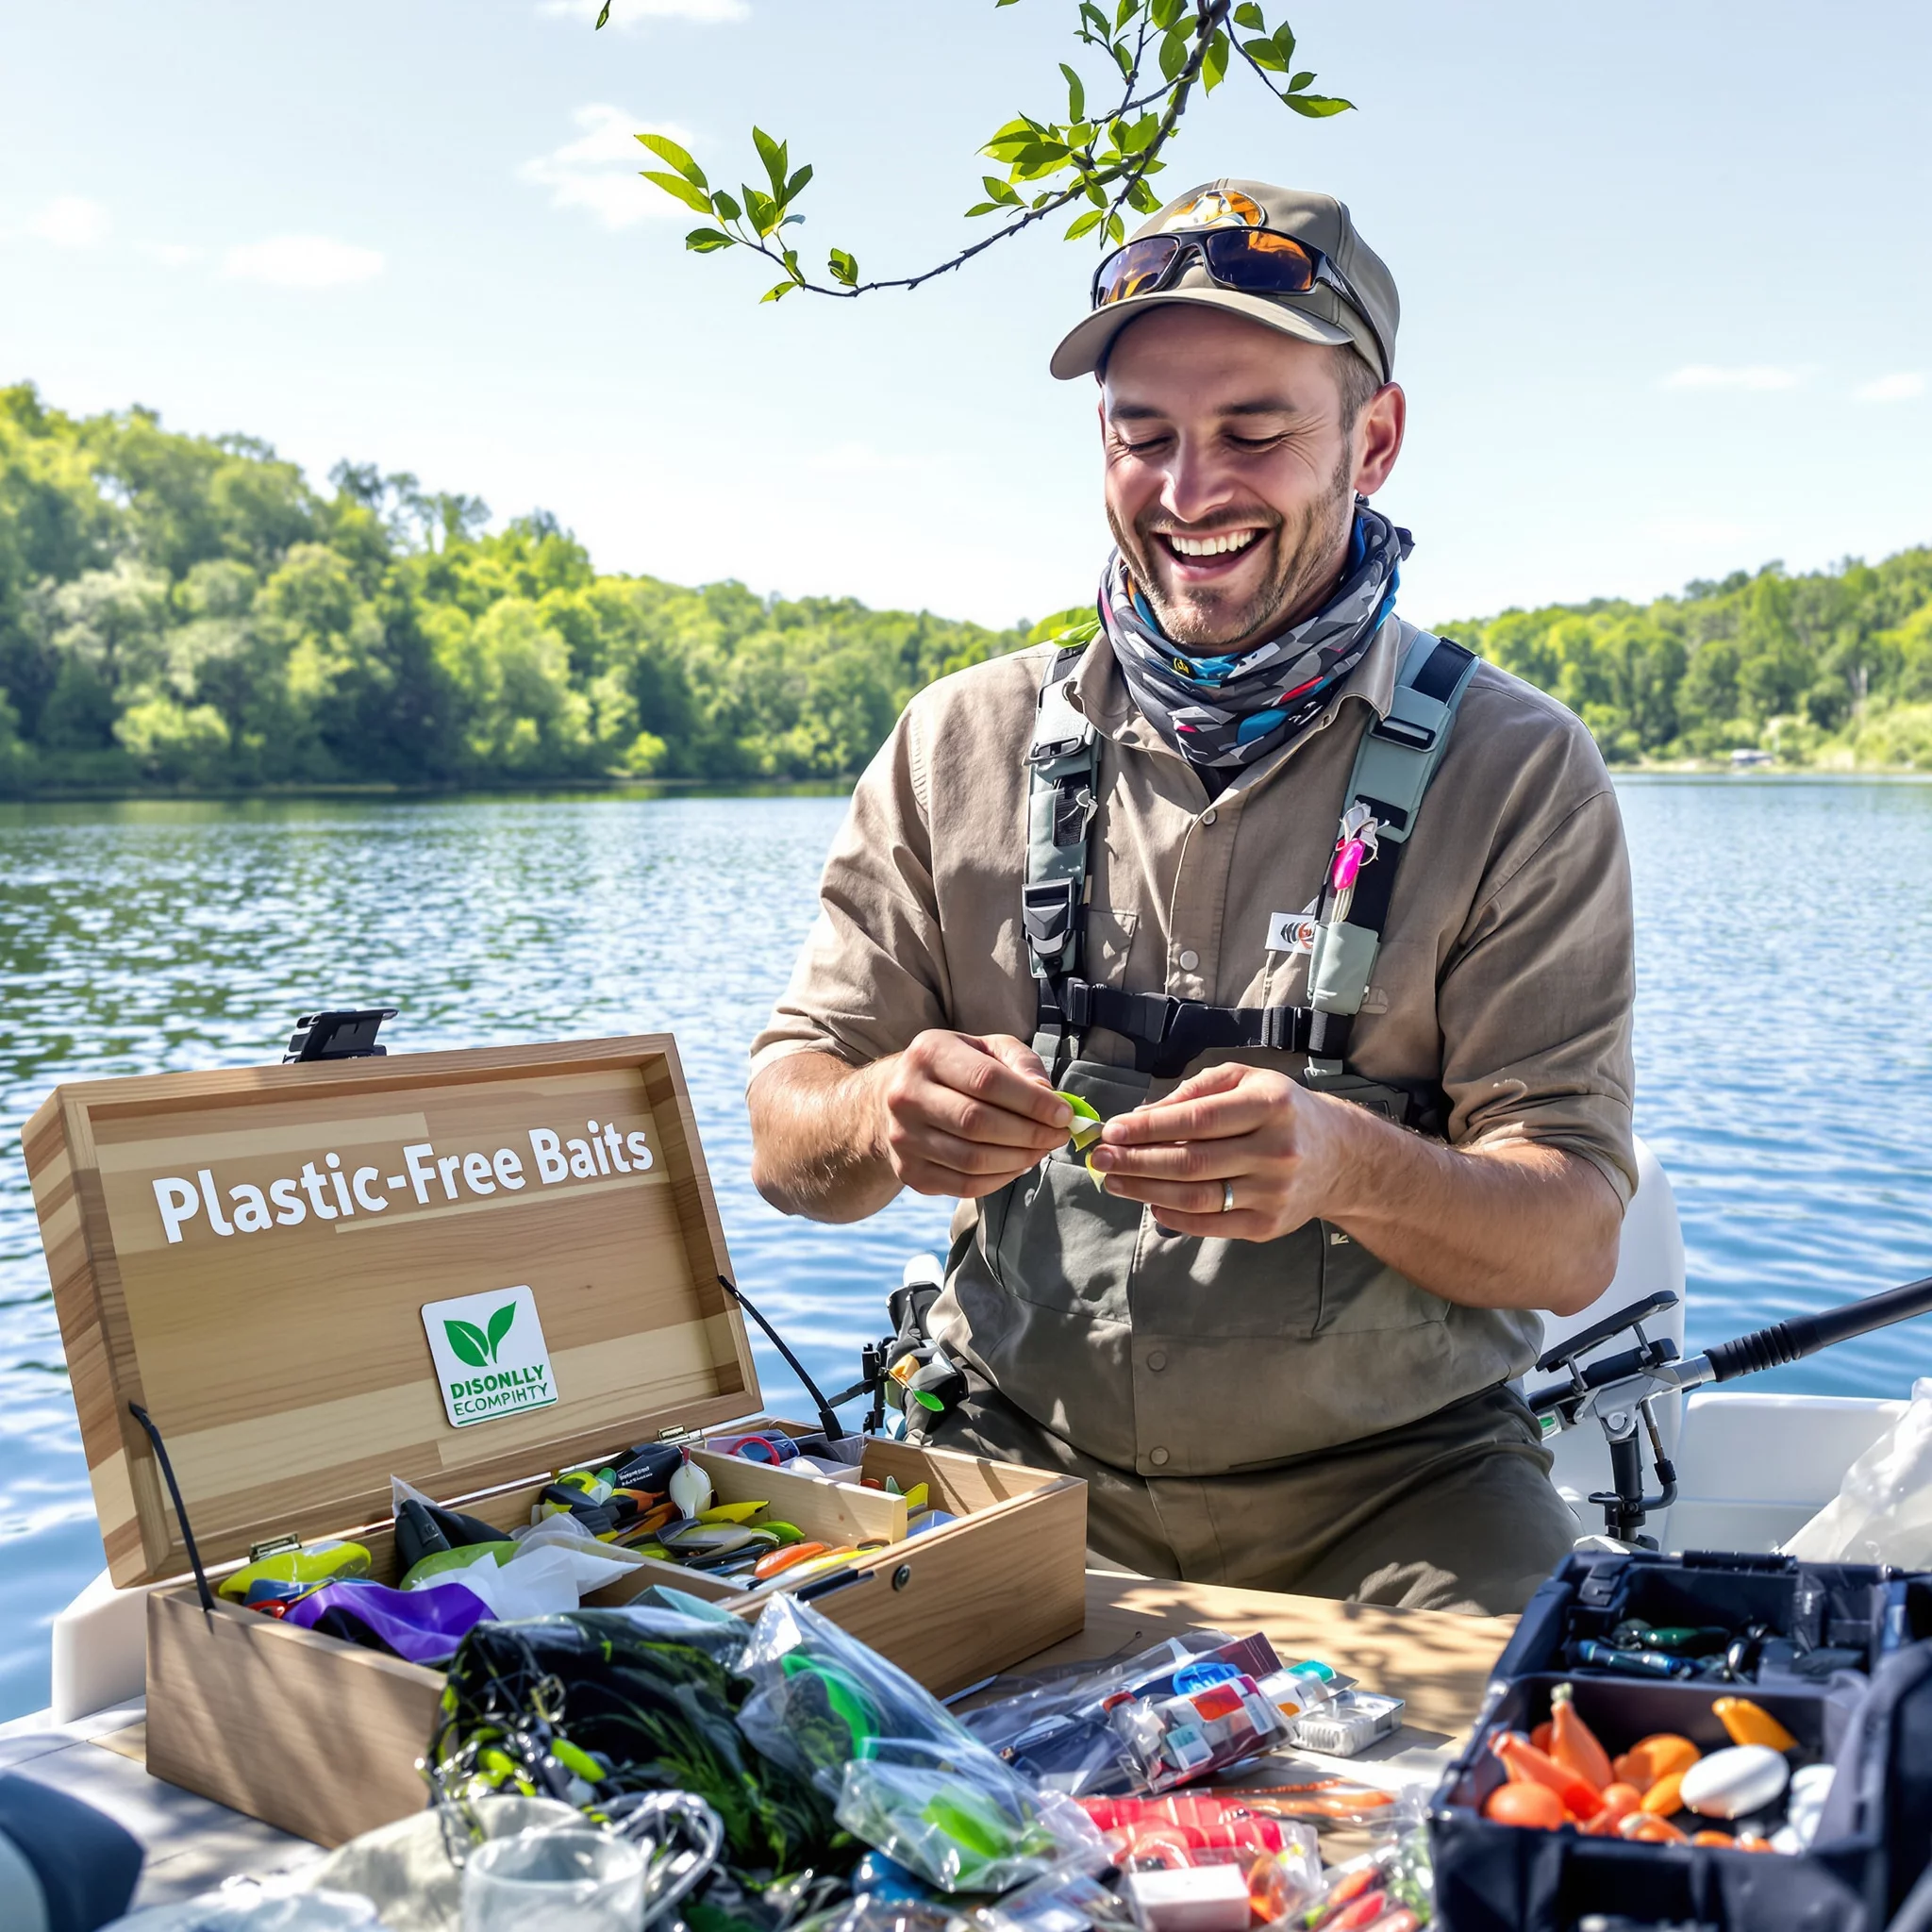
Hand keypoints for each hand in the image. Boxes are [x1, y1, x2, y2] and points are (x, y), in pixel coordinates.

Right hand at [874, 1030, 1072, 1199]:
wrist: (899, 1097)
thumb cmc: (956, 1068)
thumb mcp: (987, 1048)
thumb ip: (1021, 1063)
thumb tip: (1048, 1095)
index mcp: (928, 1053)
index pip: (985, 1081)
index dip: (1031, 1101)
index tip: (1063, 1114)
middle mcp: (906, 1095)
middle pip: (977, 1123)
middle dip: (1029, 1133)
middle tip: (1058, 1135)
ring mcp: (904, 1137)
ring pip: (973, 1159)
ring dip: (1019, 1158)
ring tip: (1041, 1149)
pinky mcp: (910, 1171)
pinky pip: (965, 1185)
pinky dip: (1002, 1179)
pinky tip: (1019, 1164)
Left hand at [1086, 1061, 1359, 1239]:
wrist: (1341, 1157)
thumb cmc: (1282, 1111)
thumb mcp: (1247, 1081)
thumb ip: (1195, 1092)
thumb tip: (1140, 1115)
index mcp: (1269, 1105)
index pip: (1197, 1120)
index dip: (1149, 1127)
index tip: (1112, 1130)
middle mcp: (1276, 1150)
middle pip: (1191, 1163)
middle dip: (1136, 1161)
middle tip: (1100, 1158)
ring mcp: (1274, 1193)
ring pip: (1196, 1197)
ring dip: (1146, 1191)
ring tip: (1114, 1181)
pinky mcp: (1269, 1226)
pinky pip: (1212, 1225)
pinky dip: (1174, 1218)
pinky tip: (1150, 1204)